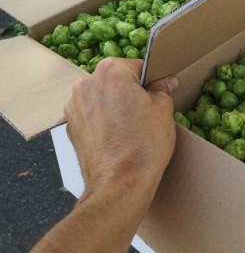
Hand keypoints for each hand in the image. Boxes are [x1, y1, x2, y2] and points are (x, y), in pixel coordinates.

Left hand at [65, 58, 178, 202]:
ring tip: (130, 129)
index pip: (138, 66)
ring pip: (103, 96)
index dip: (151, 82)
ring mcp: (75, 105)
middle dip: (130, 92)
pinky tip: (116, 137)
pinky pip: (92, 114)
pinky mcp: (70, 126)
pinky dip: (103, 121)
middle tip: (145, 114)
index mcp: (112, 70)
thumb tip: (166, 82)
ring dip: (115, 106)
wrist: (118, 186)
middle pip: (117, 80)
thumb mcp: (163, 110)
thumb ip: (163, 88)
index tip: (157, 96)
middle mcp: (87, 82)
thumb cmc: (143, 146)